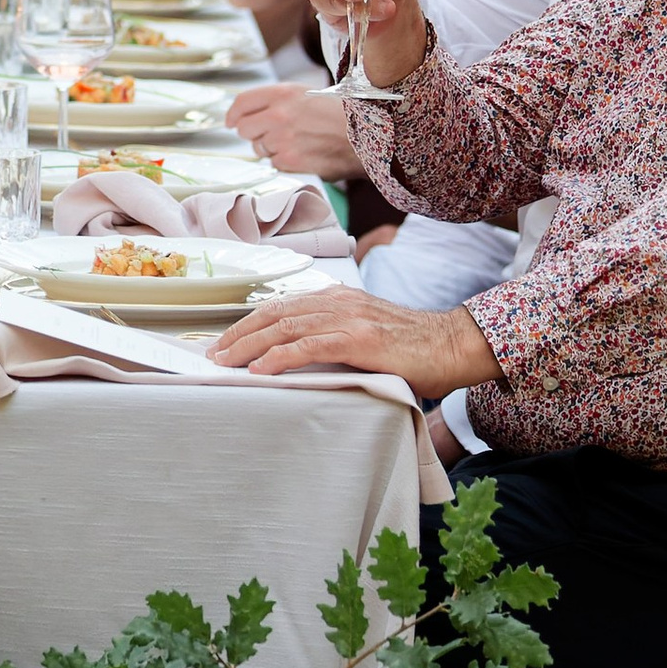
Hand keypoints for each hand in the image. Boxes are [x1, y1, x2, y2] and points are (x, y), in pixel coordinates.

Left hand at [205, 286, 496, 397]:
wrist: (453, 346)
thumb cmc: (414, 348)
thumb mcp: (367, 334)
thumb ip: (336, 338)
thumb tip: (300, 358)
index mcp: (339, 298)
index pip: (282, 306)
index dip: (249, 323)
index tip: (225, 341)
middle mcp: (339, 301)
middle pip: (275, 313)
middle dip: (239, 334)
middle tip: (213, 354)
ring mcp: (349, 318)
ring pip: (285, 327)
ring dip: (249, 346)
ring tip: (225, 363)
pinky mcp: (360, 339)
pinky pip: (310, 346)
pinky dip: (280, 357)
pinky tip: (260, 369)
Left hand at [224, 83, 356, 175]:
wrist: (371, 134)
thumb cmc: (343, 113)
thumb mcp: (309, 93)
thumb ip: (279, 101)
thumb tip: (253, 114)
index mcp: (283, 93)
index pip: (242, 102)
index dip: (233, 114)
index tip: (231, 122)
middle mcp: (279, 114)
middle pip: (244, 129)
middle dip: (255, 134)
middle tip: (273, 134)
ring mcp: (283, 139)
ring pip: (259, 149)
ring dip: (271, 149)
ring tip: (298, 143)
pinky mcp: (291, 161)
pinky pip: (275, 164)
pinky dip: (286, 163)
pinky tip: (304, 155)